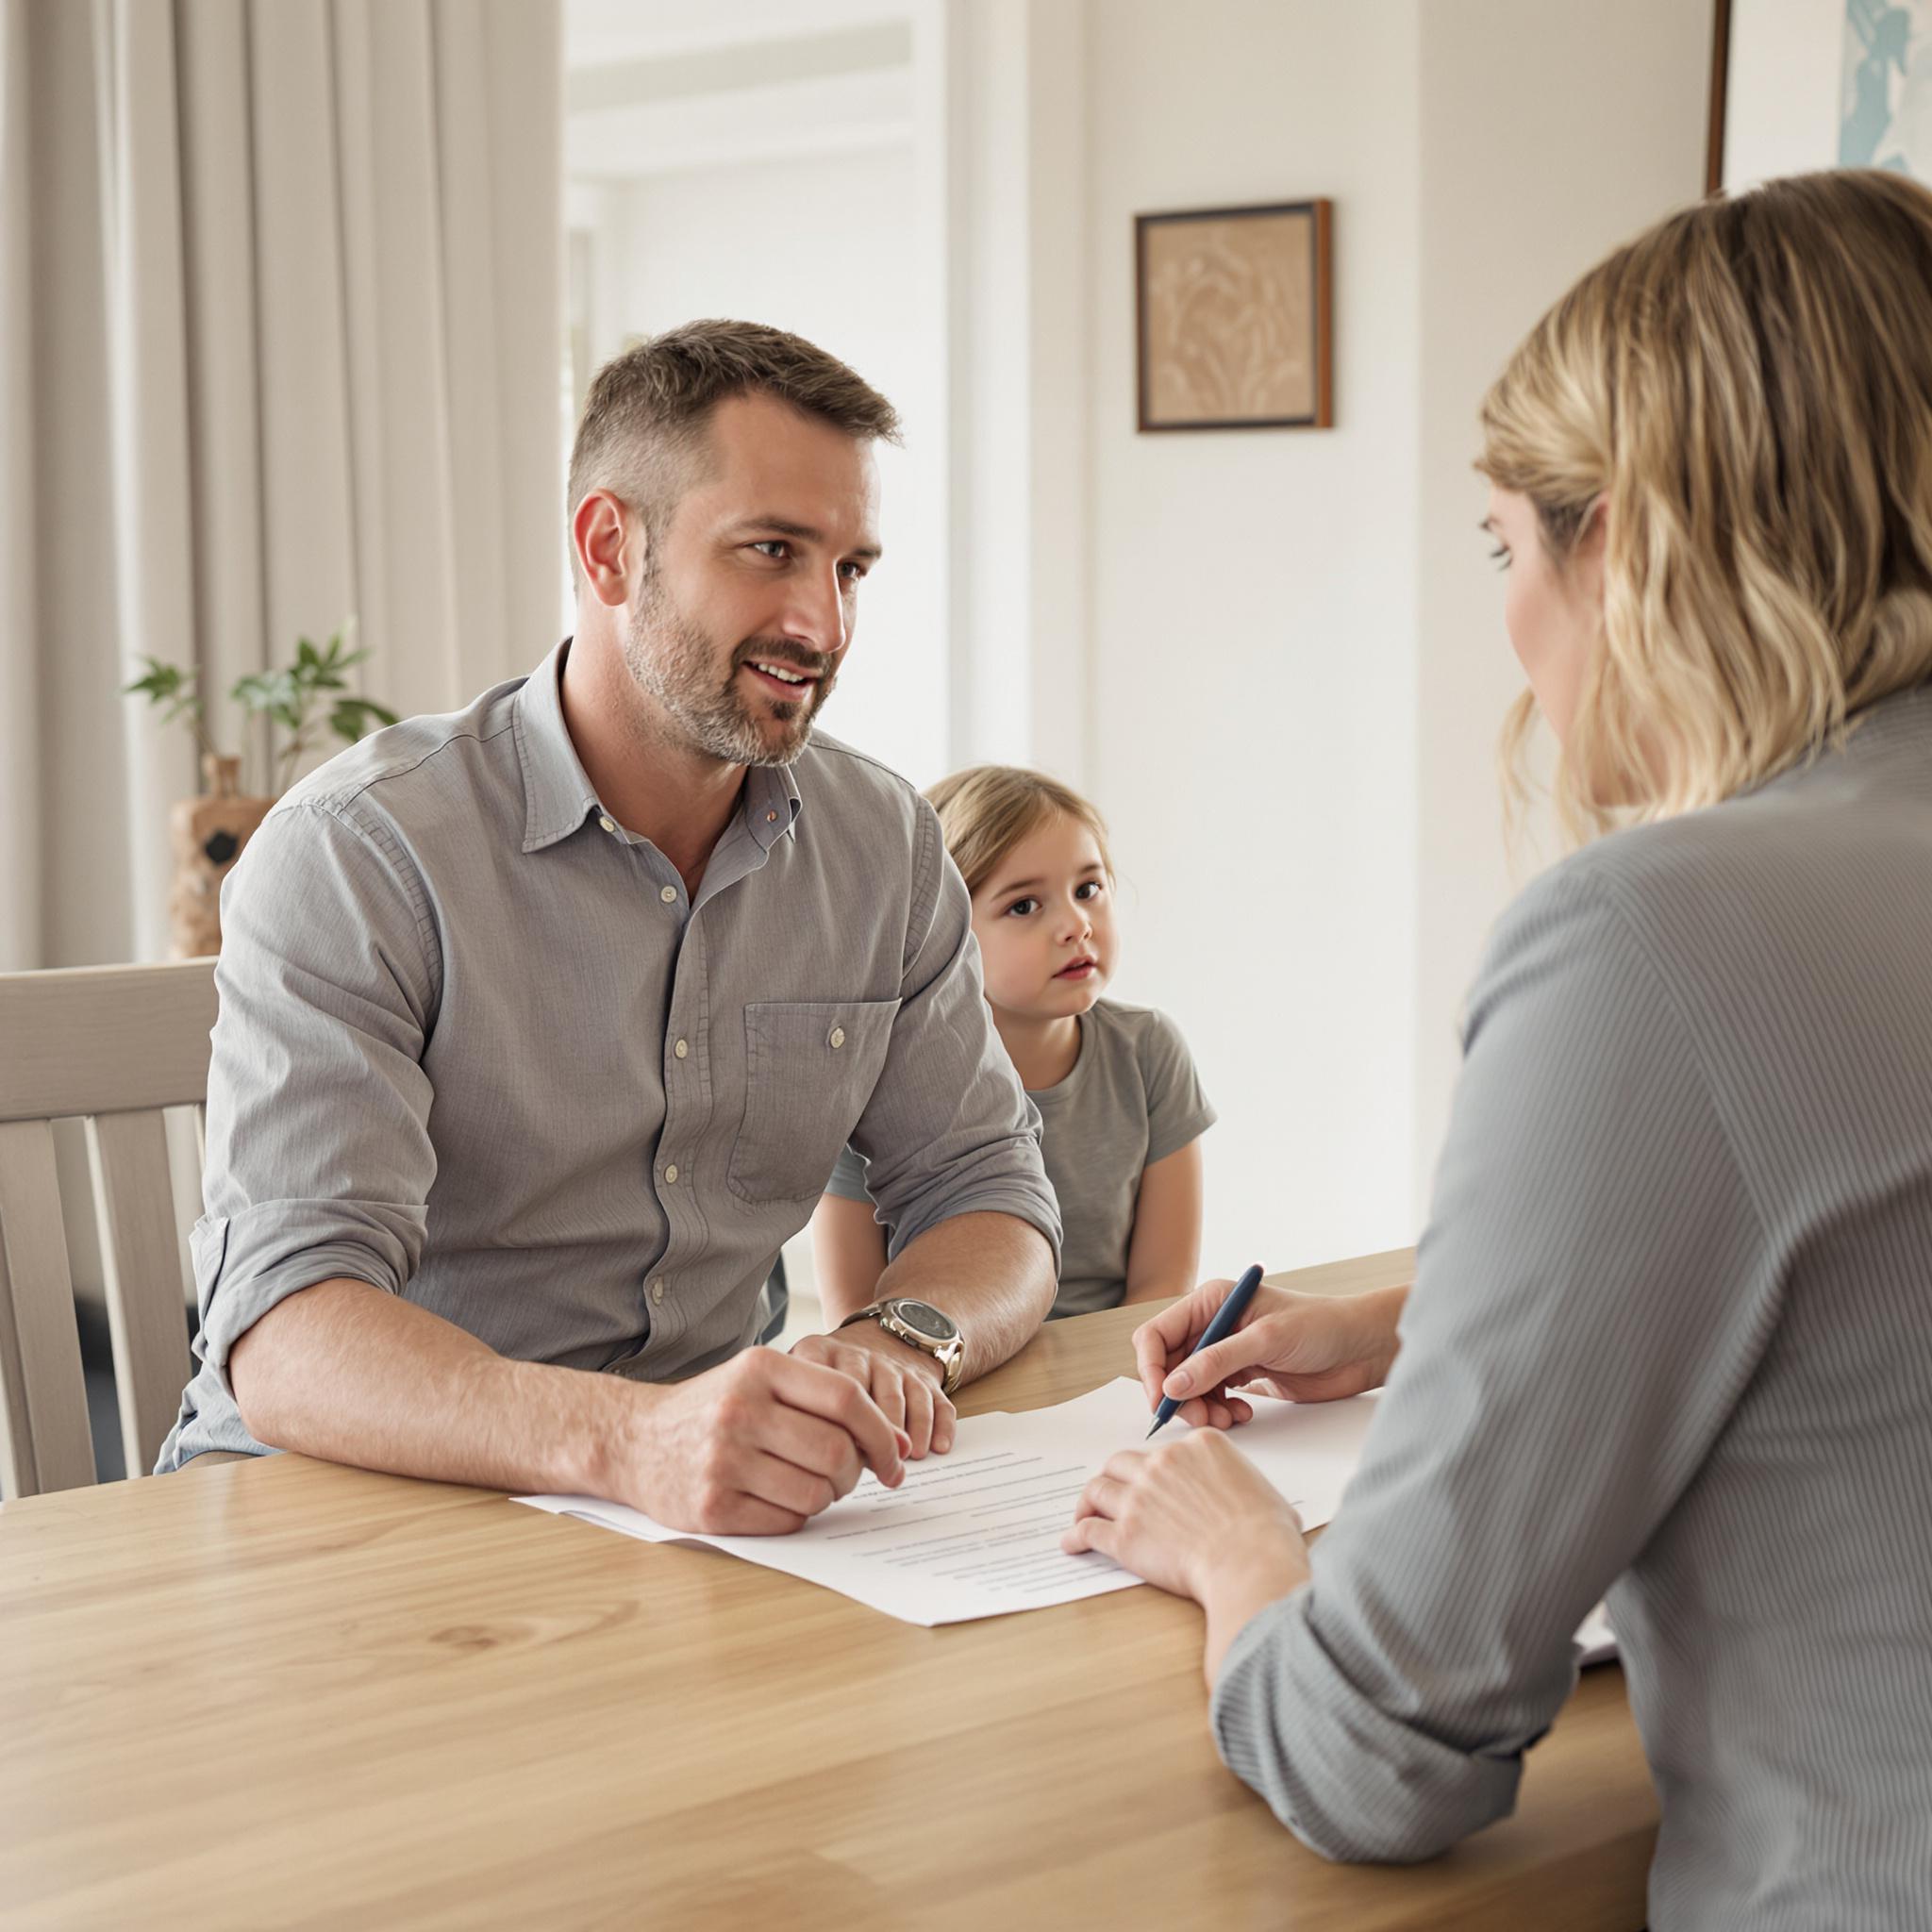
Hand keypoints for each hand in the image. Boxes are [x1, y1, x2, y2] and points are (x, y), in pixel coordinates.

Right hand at [617, 1346, 910, 1534]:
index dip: (883, 1433)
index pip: (846, 1399)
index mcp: (760, 1368)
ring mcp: (723, 1461)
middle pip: (837, 1451)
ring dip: (828, 1496)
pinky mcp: (712, 1508)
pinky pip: (786, 1521)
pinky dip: (797, 1516)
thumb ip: (822, 1397)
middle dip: (856, 1471)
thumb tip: (897, 1446)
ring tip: (809, 1484)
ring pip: (817, 1492)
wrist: (632, 1440)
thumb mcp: (758, 1377)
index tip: (898, 1456)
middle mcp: (740, 1410)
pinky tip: (780, 1500)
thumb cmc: (713, 1408)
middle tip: (849, 1474)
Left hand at [790, 1326, 956, 1456]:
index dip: (835, 1421)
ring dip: (907, 1432)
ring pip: (906, 1398)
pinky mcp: (925, 1378)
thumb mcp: (801, 1370)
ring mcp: (897, 1367)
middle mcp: (863, 1356)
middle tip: (873, 1466)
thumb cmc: (831, 1369)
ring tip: (905, 1460)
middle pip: (870, 1394)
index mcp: (824, 1354)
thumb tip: (798, 1457)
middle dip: (874, 1433)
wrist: (880, 1333)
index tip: (834, 1451)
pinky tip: (936, 1448)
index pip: (827, 1383)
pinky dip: (940, 1425)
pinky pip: (937, 1400)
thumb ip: (793, 1402)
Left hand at [1060, 1427, 1308, 1604]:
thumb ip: (1242, 1486)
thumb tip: (1252, 1502)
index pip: (1163, 1451)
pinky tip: (1072, 1544)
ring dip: (1088, 1502)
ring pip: (1097, 1490)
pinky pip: (1088, 1530)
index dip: (1154, 1468)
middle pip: (1121, 1462)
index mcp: (1197, 1447)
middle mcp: (1162, 1464)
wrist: (1250, 1563)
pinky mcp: (1123, 1534)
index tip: (1151, 1482)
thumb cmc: (1266, 1534)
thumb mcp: (1264, 1492)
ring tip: (1084, 1515)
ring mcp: (1139, 1497)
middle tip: (1113, 1493)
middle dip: (1115, 1478)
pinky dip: (1076, 1536)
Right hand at [1134, 1279, 1405, 1430]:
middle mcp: (1213, 1325)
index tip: (1163, 1399)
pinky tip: (1242, 1414)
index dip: (1151, 1368)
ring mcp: (1226, 1351)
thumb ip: (1217, 1362)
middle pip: (1168, 1366)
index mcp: (1210, 1301)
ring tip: (1227, 1420)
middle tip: (1202, 1419)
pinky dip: (1220, 1411)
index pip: (1157, 1334)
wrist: (1362, 1347)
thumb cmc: (1321, 1327)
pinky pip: (1212, 1398)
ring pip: (1188, 1386)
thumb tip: (1171, 1386)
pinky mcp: (1242, 1374)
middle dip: (1178, 1395)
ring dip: (1201, 1408)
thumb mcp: (1266, 1340)